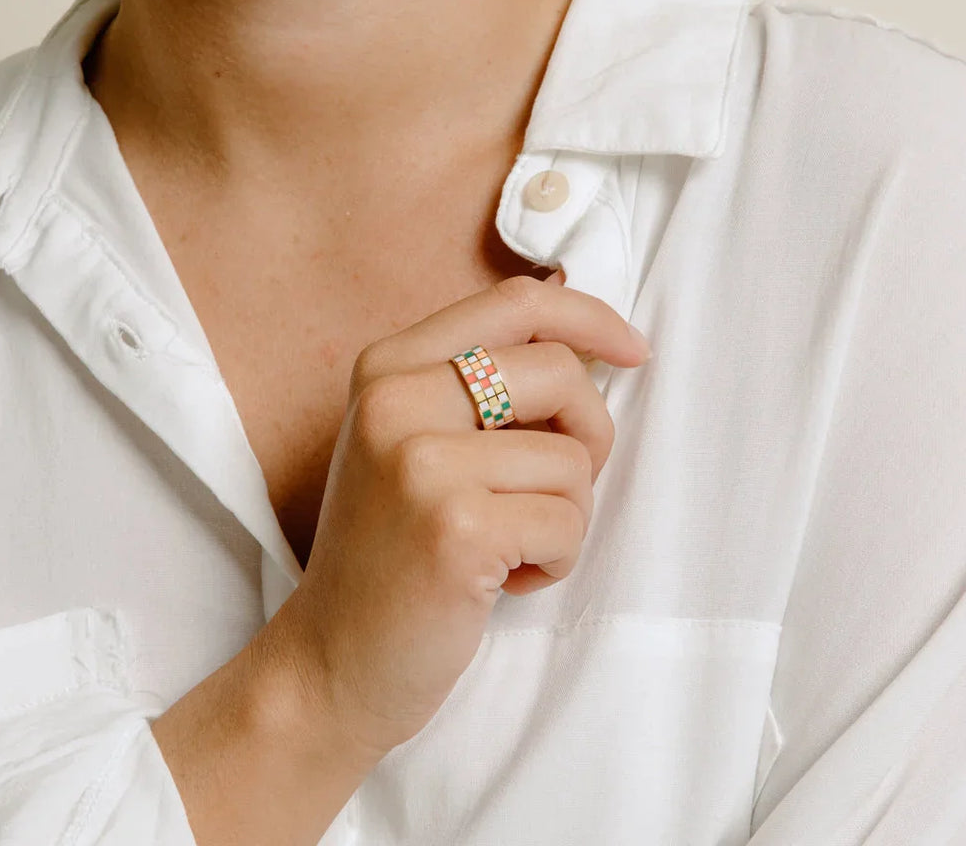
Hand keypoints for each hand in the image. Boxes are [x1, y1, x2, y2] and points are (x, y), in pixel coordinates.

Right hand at [259, 270, 650, 761]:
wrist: (332, 661)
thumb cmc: (391, 552)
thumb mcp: (411, 441)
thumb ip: (477, 384)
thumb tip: (587, 333)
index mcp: (386, 367)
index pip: (516, 303)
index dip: (590, 318)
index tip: (633, 352)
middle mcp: (394, 401)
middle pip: (559, 371)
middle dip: (589, 435)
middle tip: (556, 491)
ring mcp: (420, 463)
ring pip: (572, 458)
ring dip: (566, 516)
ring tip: (508, 547)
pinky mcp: (455, 529)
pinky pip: (567, 522)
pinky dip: (555, 561)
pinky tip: (501, 581)